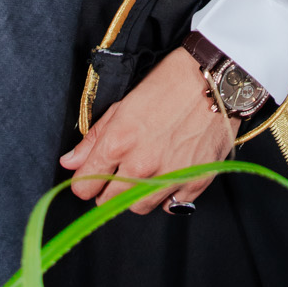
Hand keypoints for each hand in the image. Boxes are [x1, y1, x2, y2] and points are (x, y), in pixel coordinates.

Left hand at [59, 47, 238, 213]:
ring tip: (146, 173)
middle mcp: (142, 164)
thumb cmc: (170, 83)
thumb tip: (70, 162)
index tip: (90, 175)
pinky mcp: (195, 182)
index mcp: (119, 141)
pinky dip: (168, 195)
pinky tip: (169, 175)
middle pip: (108, 202)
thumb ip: (95, 137)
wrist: (217, 78)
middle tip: (118, 172)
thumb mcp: (125, 103)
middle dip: (107, 190)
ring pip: (138, 208)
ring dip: (136, 195)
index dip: (84, 181)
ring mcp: (169, 176)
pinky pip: (172, 206)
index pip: (84, 185)